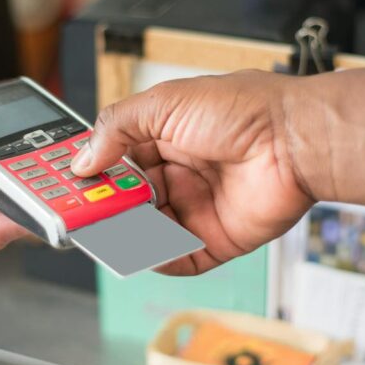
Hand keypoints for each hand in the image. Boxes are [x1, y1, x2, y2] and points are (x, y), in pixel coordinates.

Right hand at [70, 71, 323, 274]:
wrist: (296, 139)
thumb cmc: (243, 110)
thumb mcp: (165, 104)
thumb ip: (117, 128)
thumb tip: (83, 159)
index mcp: (165, 137)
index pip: (116, 160)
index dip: (92, 173)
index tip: (67, 185)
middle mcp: (180, 173)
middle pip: (128, 200)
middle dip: (103, 208)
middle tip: (79, 216)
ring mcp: (198, 207)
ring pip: (147, 231)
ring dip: (125, 235)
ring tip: (106, 234)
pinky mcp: (218, 239)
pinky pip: (180, 259)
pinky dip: (159, 260)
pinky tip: (142, 253)